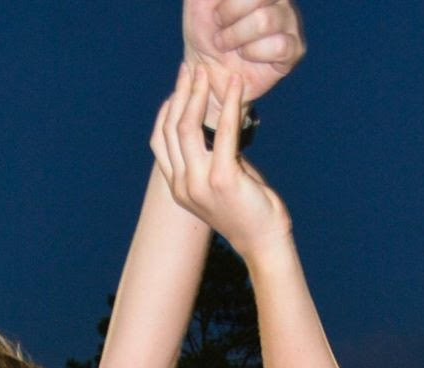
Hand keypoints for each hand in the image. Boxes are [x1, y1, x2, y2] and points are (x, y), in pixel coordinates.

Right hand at [153, 68, 290, 253]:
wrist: (263, 242)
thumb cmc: (246, 211)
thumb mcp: (217, 182)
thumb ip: (209, 158)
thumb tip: (215, 125)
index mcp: (177, 187)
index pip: (159, 141)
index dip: (166, 110)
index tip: (179, 87)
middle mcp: (182, 186)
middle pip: (171, 128)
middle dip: (180, 93)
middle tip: (190, 69)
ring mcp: (200, 184)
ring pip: (187, 126)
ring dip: (197, 93)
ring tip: (207, 72)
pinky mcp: (223, 178)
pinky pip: (223, 131)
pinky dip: (229, 104)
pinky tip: (236, 85)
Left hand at [182, 0, 304, 107]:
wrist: (206, 71)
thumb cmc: (204, 31)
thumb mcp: (199, 0)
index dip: (230, 3)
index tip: (215, 12)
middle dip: (230, 14)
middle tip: (219, 29)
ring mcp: (289, 21)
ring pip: (266, 20)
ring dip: (238, 36)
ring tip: (228, 44)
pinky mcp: (294, 49)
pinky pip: (279, 46)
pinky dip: (254, 52)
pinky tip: (246, 55)